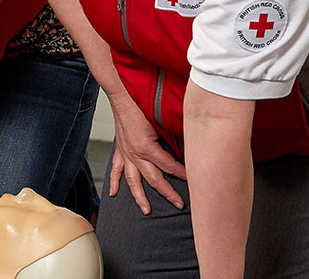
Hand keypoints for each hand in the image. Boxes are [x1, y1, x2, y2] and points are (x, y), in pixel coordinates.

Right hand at [108, 92, 186, 213]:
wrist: (122, 98)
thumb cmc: (141, 105)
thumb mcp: (161, 122)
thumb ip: (174, 137)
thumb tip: (189, 146)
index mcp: (147, 148)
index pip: (170, 166)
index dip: (183, 174)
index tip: (195, 181)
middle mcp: (135, 154)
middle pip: (154, 179)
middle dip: (168, 193)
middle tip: (179, 204)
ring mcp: (126, 154)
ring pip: (133, 181)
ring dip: (140, 197)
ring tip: (146, 210)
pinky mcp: (119, 151)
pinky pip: (116, 170)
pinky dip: (114, 182)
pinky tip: (113, 193)